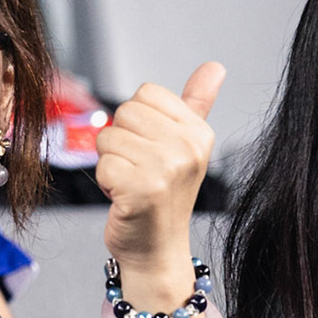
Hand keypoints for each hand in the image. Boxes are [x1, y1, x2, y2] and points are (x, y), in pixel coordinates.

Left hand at [95, 63, 223, 281]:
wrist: (157, 250)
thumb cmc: (164, 196)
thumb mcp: (185, 146)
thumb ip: (196, 103)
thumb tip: (215, 67)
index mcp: (198, 132)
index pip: (146, 93)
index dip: (137, 121)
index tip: (151, 150)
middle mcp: (187, 148)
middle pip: (124, 112)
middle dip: (121, 143)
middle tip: (139, 171)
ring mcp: (166, 169)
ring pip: (108, 138)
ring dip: (111, 164)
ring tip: (132, 184)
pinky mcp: (142, 190)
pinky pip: (102, 165)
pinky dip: (106, 184)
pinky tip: (124, 199)